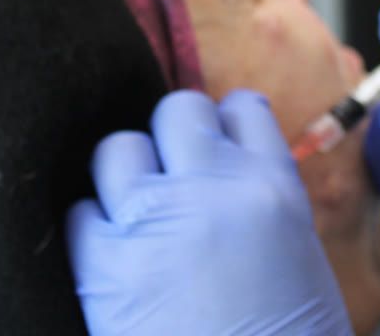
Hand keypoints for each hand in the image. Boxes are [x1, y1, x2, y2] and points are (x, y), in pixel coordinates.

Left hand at [66, 89, 351, 335]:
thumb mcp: (300, 255)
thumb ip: (262, 198)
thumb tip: (226, 166)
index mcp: (274, 187)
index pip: (242, 108)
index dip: (226, 122)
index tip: (218, 140)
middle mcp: (215, 190)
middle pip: (178, 110)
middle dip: (174, 135)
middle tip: (176, 170)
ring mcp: (157, 225)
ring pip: (118, 149)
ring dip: (127, 175)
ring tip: (139, 208)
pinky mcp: (106, 273)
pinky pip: (79, 215)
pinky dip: (91, 230)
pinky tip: (113, 253)